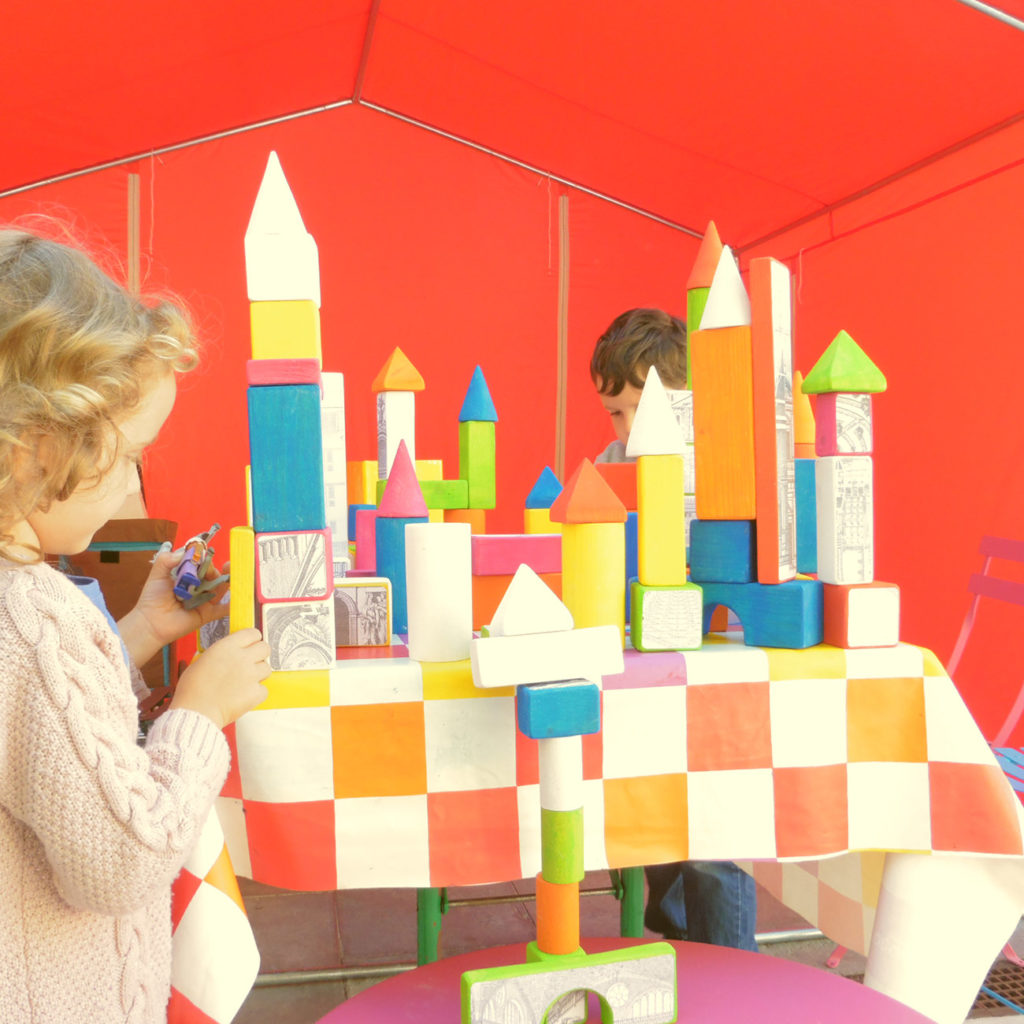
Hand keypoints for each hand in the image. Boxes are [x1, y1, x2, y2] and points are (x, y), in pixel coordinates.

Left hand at [118, 547, 230, 666]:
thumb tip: (188, 552)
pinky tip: (240, 596)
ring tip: (231, 572)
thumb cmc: (152, 599)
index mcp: (186, 575)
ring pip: (220, 588)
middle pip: (212, 574)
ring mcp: (204, 600)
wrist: (151, 622)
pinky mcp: (207, 613)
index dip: (204, 557)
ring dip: (228, 580)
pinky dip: (232, 604)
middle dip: (215, 569)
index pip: (199, 562)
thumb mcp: (157, 574)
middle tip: (216, 565)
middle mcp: (197, 586)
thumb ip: (167, 560)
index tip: (205, 553)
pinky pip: (223, 609)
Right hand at [170, 628, 270, 729]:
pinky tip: (244, 696)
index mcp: (227, 647)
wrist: (196, 711)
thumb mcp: (200, 661)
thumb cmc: (192, 690)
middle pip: (265, 648)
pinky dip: (257, 693)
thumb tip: (225, 654)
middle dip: (260, 654)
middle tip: (252, 662)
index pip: (252, 633)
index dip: (253, 639)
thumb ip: (218, 654)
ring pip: (267, 668)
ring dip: (259, 674)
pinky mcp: (256, 692)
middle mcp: (242, 658)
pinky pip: (264, 689)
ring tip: (245, 681)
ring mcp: (251, 675)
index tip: (251, 644)